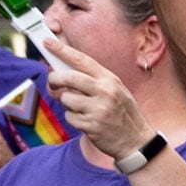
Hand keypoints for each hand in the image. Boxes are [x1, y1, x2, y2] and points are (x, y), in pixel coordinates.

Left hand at [43, 36, 152, 163]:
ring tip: (81, 108)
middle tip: (52, 83)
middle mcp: (105, 92)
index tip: (47, 43)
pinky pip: (69, 116)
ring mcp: (98, 109)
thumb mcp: (115, 91)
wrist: (137, 142)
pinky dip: (73, 118)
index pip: (82, 60)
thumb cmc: (123, 114)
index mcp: (110, 80)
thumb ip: (92, 80)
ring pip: (66, 98)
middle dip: (55, 78)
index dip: (62, 50)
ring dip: (67, 103)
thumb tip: (62, 71)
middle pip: (68, 77)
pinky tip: (86, 121)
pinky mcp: (91, 125)